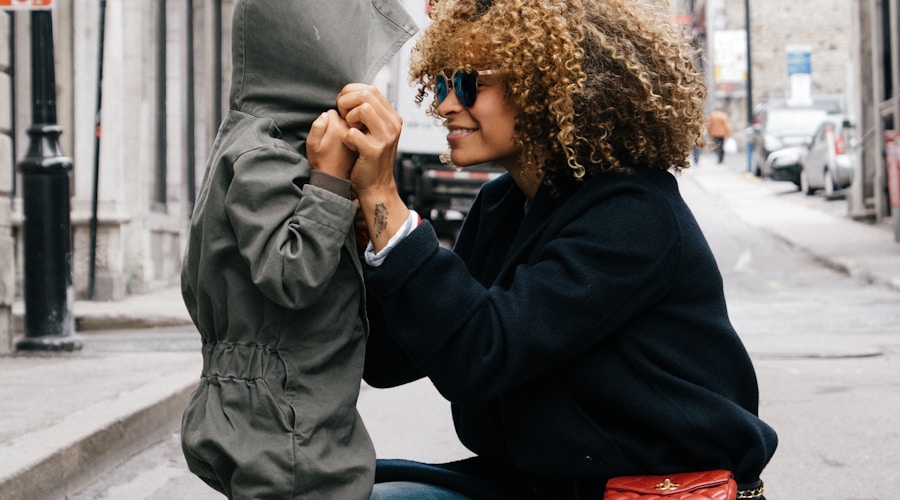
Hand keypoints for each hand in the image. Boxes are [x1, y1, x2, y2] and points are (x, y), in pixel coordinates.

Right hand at [306, 109, 356, 178]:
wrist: (335, 178)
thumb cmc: (321, 161)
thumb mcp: (312, 144)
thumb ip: (317, 126)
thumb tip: (326, 114)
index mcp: (336, 126)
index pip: (332, 112)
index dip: (327, 121)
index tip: (326, 133)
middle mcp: (349, 128)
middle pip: (345, 115)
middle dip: (339, 122)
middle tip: (334, 138)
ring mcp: (359, 134)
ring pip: (353, 123)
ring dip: (348, 128)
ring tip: (341, 143)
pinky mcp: (364, 141)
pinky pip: (359, 131)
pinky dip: (356, 135)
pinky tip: (350, 145)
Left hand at [337, 84, 408, 251]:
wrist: (376, 186)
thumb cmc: (370, 157)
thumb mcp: (376, 131)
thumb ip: (370, 113)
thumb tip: (353, 93)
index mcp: (393, 117)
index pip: (371, 89)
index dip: (351, 92)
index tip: (344, 106)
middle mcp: (393, 125)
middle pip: (366, 94)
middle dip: (347, 101)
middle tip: (343, 116)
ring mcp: (386, 138)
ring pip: (362, 108)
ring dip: (348, 118)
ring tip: (349, 129)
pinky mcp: (374, 150)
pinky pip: (352, 132)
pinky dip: (346, 138)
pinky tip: (351, 145)